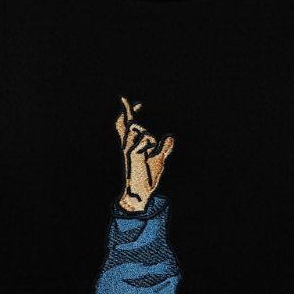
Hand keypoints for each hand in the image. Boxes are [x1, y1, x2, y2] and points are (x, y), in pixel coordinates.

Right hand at [114, 95, 174, 211]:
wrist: (142, 193)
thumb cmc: (148, 177)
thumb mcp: (159, 160)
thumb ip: (164, 148)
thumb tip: (170, 137)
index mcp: (133, 146)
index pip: (129, 126)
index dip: (130, 114)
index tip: (137, 103)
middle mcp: (128, 146)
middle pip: (123, 123)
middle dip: (125, 111)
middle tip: (125, 100)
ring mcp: (129, 149)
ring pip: (138, 128)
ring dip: (148, 135)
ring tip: (151, 149)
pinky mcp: (133, 154)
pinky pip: (145, 138)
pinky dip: (150, 142)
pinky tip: (149, 152)